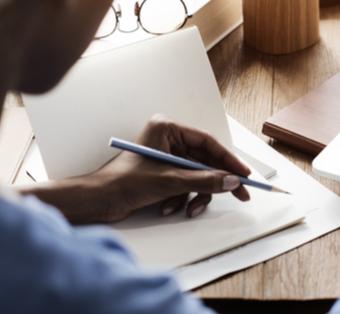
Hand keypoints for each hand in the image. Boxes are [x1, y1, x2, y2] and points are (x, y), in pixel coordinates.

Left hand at [90, 114, 251, 221]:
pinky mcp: (162, 174)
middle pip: (205, 160)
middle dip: (216, 181)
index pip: (207, 142)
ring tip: (189, 209)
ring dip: (194, 194)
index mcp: (167, 129)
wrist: (96, 201)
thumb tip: (231, 181)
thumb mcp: (169, 182)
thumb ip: (204, 180)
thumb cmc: (121, 182)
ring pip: (197, 176)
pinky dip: (181, 199)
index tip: (243, 174)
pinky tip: (168, 207)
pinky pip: (185, 185)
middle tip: (239, 193)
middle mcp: (167, 140)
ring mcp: (165, 158)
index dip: (228, 159)